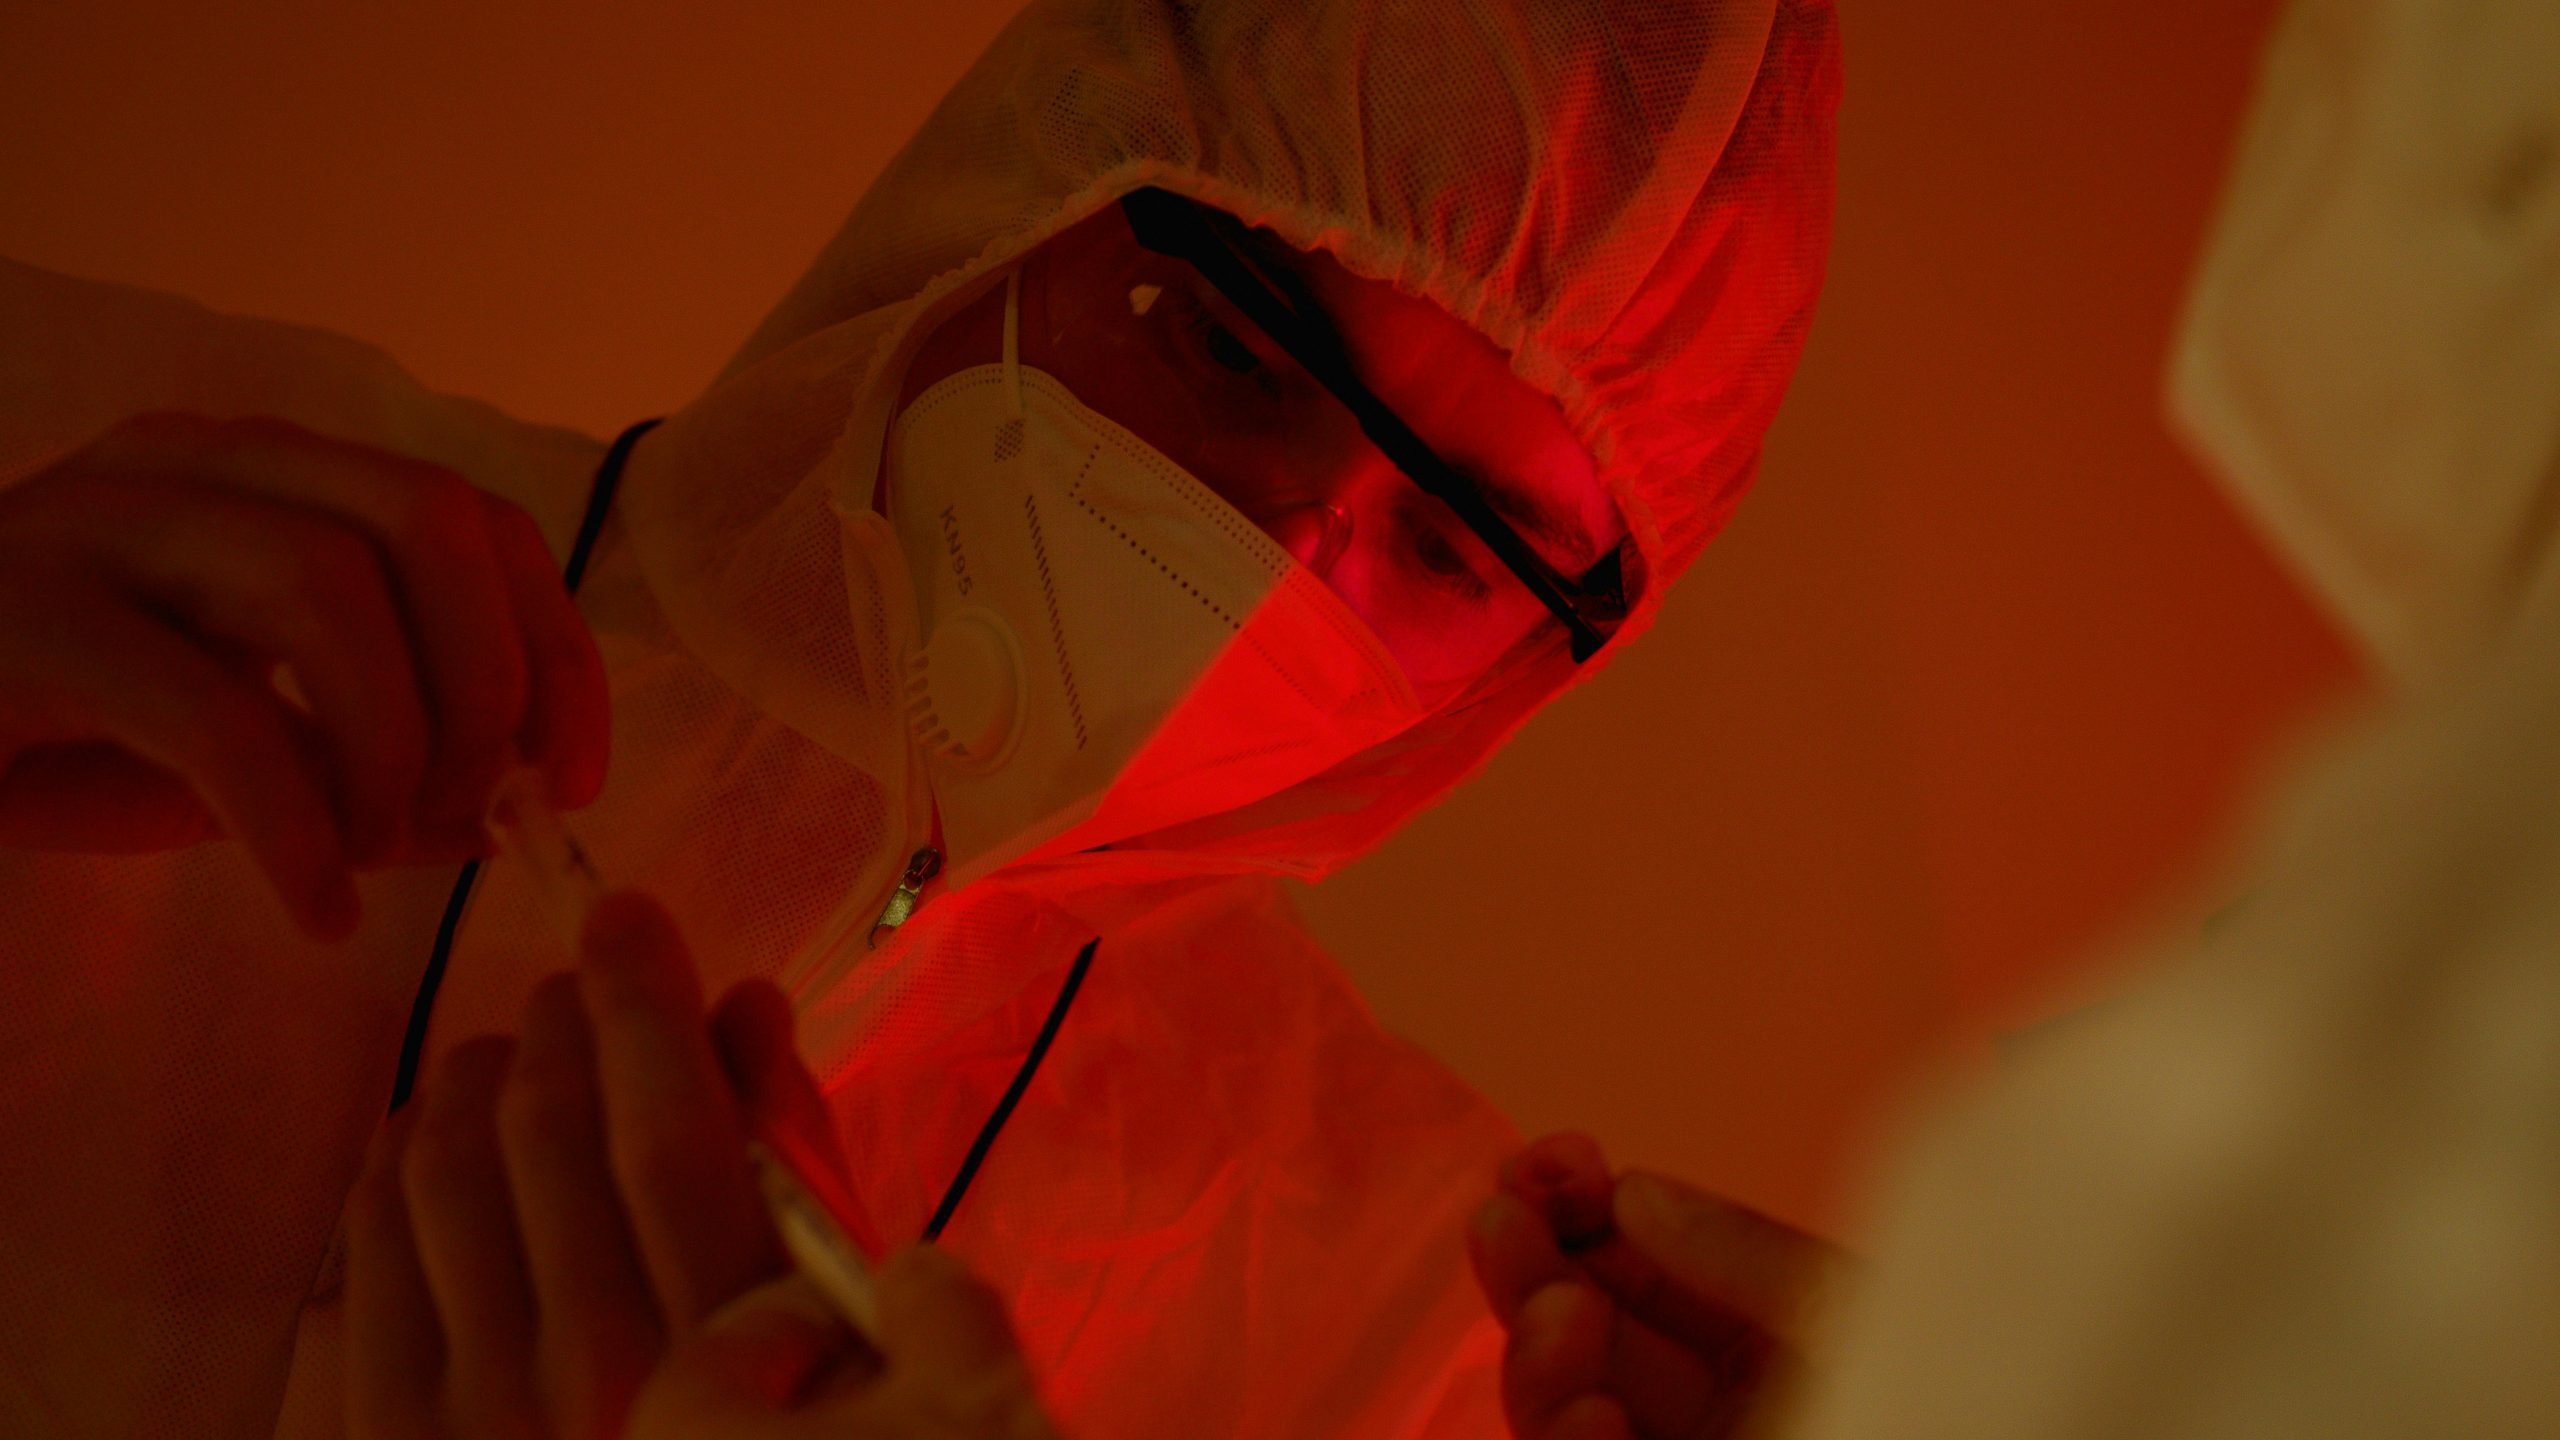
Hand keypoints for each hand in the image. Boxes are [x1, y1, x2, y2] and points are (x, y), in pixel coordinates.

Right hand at [0, 412, 608, 937]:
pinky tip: (314, 906)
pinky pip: (213, 711)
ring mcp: (93, 523)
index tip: (575, 774)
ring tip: (372, 854)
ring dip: (391, 747)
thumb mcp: (240, 751)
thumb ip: (370, 767)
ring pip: (329, 591)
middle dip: (491, 684)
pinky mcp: (18, 618)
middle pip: (427, 520)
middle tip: (478, 812)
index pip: (472, 517)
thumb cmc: (43, 737)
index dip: (555, 645)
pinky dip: (295, 826)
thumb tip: (504, 810)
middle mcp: (191, 465)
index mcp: (262, 475)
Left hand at [345, 891, 1056, 1439]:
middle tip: (583, 982)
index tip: (628, 916)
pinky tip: (434, 1132)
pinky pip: (367, 1246)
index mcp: (727, 1346)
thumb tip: (745, 1002)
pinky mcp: (390, 1433)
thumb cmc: (776, 1428)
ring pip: (446, 1168)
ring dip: (480, 1074)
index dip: (643, 1002)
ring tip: (517, 1052)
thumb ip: (796, 1167)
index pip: (671, 1128)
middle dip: (565, 1018)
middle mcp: (597, 1372)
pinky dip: (399, 1158)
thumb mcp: (832, 1319)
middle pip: (551, 1129)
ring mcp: (478, 1409)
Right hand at [1468, 1134, 1836, 1439]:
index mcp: (1767, 1346)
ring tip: (1555, 1316)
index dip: (1588, 1214)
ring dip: (1534, 1358)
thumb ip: (1749, 1253)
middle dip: (1533, 1271)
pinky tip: (1591, 1415)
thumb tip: (1629, 1192)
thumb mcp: (1850, 1304)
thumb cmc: (1927, 1392)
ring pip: (1562, 1409)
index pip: (1646, 1275)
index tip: (1553, 1161)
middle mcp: (1715, 1403)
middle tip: (1502, 1221)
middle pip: (1585, 1337)